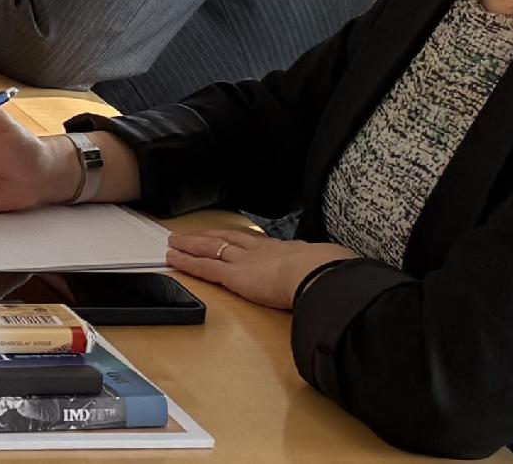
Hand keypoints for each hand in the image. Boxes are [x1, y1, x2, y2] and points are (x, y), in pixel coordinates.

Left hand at [164, 228, 360, 311]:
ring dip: (192, 244)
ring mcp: (245, 261)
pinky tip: (173, 258)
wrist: (320, 274)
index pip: (259, 242)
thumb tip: (339, 279)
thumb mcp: (331, 271)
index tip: (234, 236)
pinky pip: (205, 267)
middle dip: (210, 236)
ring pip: (211, 248)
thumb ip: (328, 274)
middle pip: (229, 239)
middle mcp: (261, 251)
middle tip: (193, 233)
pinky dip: (187, 262)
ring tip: (175, 241)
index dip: (243, 239)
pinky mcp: (234, 276)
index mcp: (287, 250)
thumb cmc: (331, 274)